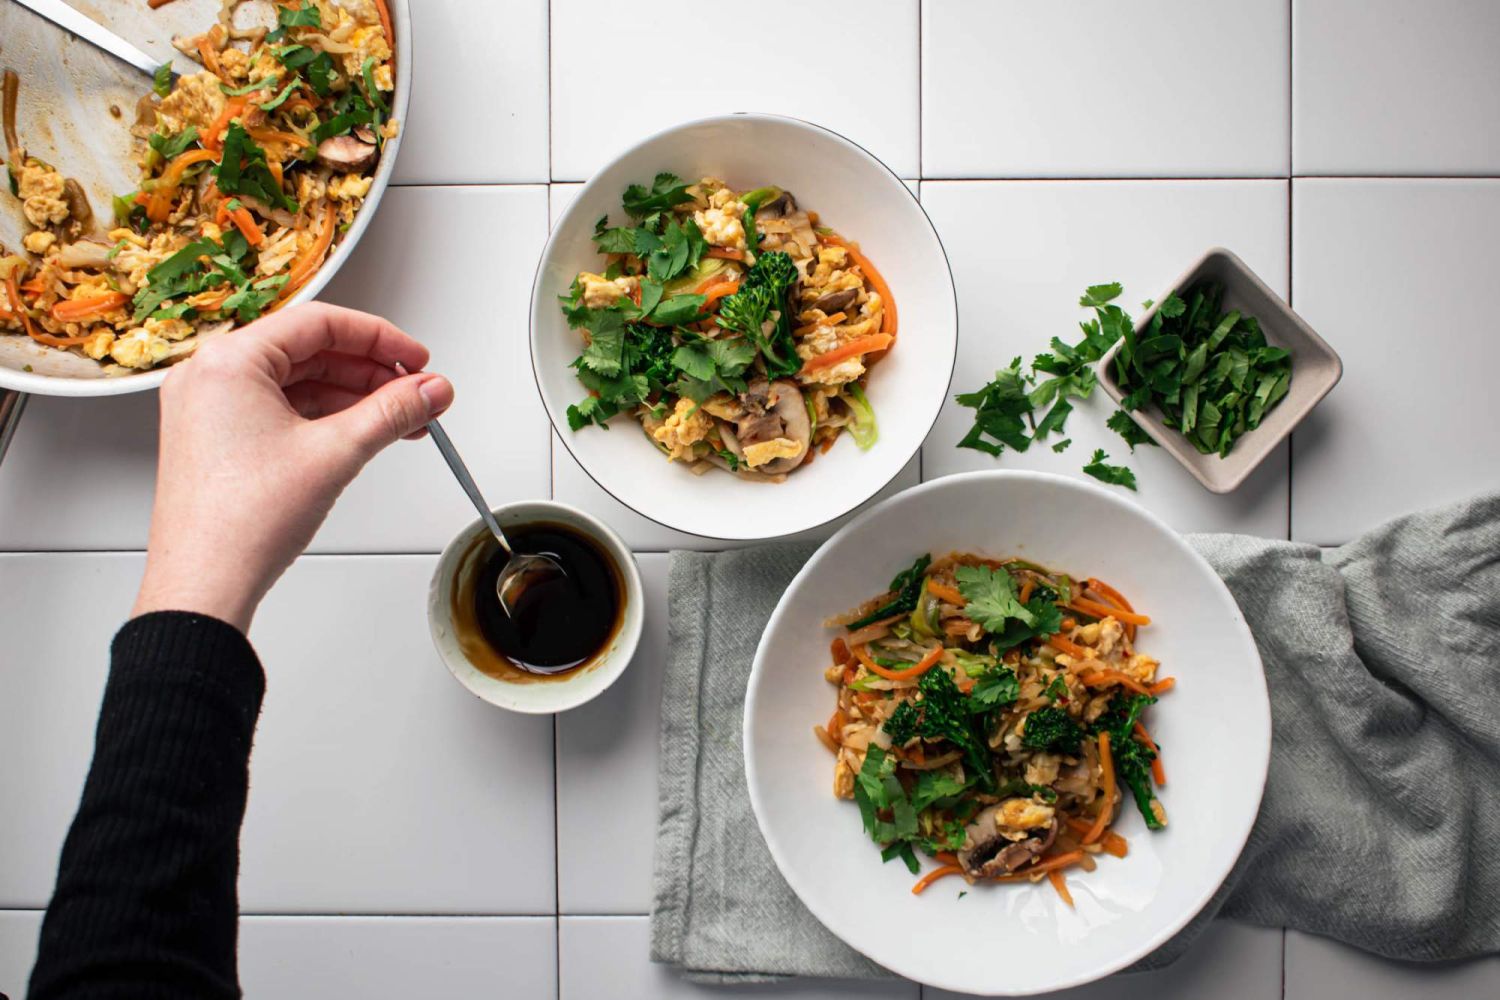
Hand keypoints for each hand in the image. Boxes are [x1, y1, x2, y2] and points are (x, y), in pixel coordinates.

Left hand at [131, 303, 454, 631]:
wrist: (203, 585)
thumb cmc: (240, 524)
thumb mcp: (335, 454)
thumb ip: (392, 413)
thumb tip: (429, 391)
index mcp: (228, 362)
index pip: (319, 323)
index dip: (379, 338)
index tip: (415, 359)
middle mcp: (211, 377)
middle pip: (309, 351)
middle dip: (370, 373)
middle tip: (416, 392)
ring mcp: (210, 408)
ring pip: (297, 383)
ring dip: (352, 397)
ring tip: (400, 419)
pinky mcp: (217, 438)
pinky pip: (280, 410)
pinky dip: (324, 418)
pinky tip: (362, 434)